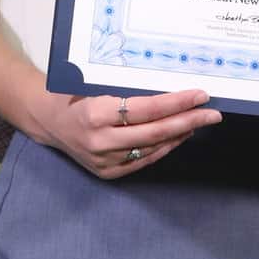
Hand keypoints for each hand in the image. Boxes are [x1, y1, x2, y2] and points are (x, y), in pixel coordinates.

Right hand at [27, 88, 221, 178]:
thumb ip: (127, 90)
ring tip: (200, 121)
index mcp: (96, 113)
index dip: (176, 103)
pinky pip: (144, 160)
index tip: (200, 95)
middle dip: (188, 121)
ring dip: (179, 134)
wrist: (46, 119)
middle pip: (155, 132)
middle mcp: (101, 140)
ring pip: (152, 148)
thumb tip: (171, 88)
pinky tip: (180, 135)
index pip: (146, 109)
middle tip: (213, 113)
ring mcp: (104, 160)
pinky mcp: (107, 173)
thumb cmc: (73, 94)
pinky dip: (165, 148)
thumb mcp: (95, 84)